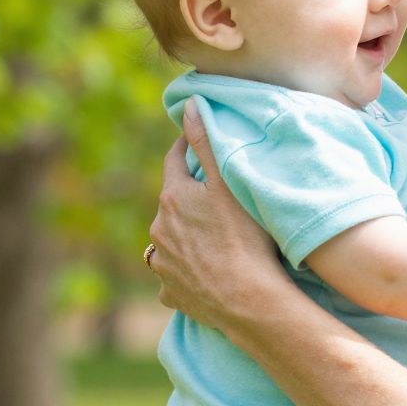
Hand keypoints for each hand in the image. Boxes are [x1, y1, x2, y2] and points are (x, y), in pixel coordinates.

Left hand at [145, 102, 278, 326]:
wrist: (248, 300)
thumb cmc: (244, 238)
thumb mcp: (228, 183)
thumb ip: (206, 142)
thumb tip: (188, 105)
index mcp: (172, 198)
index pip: (174, 162)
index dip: (184, 149)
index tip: (192, 142)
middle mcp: (158, 230)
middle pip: (172, 205)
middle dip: (187, 199)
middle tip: (213, 198)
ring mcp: (162, 264)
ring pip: (170, 242)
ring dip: (183, 237)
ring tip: (210, 240)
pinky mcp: (170, 294)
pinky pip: (175, 277)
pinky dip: (185, 272)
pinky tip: (204, 274)